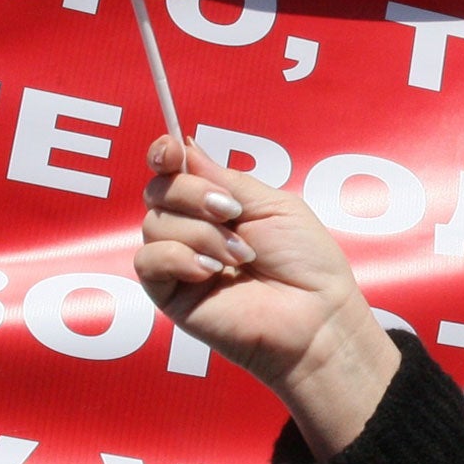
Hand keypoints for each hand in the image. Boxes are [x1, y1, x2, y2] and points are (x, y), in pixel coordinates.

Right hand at [134, 135, 398, 457]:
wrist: (315, 317)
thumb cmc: (307, 263)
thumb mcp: (273, 206)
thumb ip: (225, 180)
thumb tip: (183, 147)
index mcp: (219, 207)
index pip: (174, 172)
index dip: (165, 155)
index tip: (169, 150)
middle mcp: (194, 231)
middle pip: (158, 191)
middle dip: (192, 194)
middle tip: (233, 213)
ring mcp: (180, 262)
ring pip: (154, 223)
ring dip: (201, 233)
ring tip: (241, 255)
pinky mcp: (169, 294)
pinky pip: (148, 260)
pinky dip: (179, 257)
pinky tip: (211, 271)